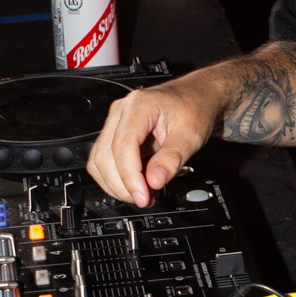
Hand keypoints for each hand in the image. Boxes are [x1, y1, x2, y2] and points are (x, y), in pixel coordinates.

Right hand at [85, 74, 223, 206]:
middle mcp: (122, 111)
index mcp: (140, 105)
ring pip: (99, 160)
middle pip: (105, 155)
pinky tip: (134, 185)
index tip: (142, 196)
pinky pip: (103, 159)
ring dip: (115, 184)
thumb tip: (154, 182)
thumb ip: (171, 159)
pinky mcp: (115, 133)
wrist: (196, 97)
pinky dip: (115, 177)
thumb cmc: (195, 109)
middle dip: (122, 184)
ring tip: (141, 194)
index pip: (122, 145)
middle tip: (145, 199)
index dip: (129, 176)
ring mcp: (116, 121)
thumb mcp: (191, 136)